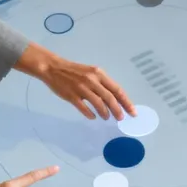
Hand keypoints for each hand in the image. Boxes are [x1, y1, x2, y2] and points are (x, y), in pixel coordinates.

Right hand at [16, 43, 136, 120]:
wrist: (53, 68)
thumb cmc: (74, 71)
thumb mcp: (90, 72)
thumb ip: (101, 84)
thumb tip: (114, 99)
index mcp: (99, 74)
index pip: (117, 89)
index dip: (126, 102)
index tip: (132, 112)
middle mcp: (92, 80)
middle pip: (110, 98)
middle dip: (118, 110)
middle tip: (121, 119)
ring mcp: (82, 89)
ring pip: (99, 104)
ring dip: (105, 113)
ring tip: (107, 118)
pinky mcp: (72, 96)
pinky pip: (84, 108)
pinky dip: (90, 114)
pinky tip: (92, 117)